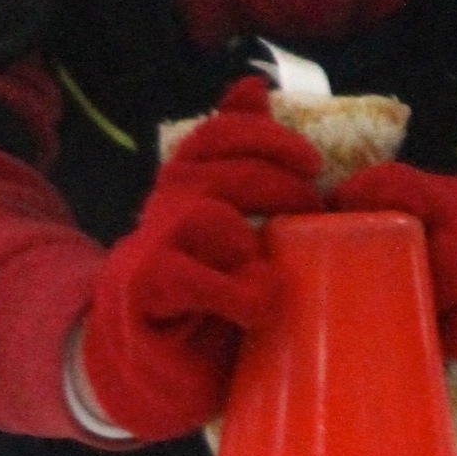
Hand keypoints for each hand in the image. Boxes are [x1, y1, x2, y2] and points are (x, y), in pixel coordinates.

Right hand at [77, 80, 323, 439]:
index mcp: (189, 185)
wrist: (151, 370)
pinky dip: (232, 292)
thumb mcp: (239, 226)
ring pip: (205, 214)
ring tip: (278, 273)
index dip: (265, 136)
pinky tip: (255, 309)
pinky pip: (188, 275)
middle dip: (278, 183)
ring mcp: (148, 246)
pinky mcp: (142, 290)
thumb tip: (254, 85)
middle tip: (313, 213)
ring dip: (252, 238)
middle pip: (218, 166)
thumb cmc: (208, 297)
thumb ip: (245, 164)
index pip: (219, 133)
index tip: (311, 162)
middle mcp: (165, 206)